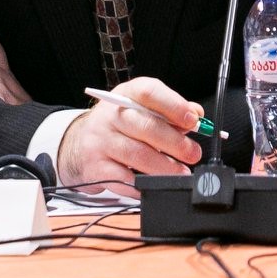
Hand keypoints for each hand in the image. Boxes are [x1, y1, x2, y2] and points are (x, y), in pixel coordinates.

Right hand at [57, 77, 204, 197]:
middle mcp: (109, 115)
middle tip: (193, 153)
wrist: (80, 144)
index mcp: (125, 95)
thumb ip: (170, 111)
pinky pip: (123, 178)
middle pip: (145, 127)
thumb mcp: (142, 108)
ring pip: (136, 155)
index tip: (193, 120)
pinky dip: (143, 184)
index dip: (173, 106)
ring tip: (181, 173)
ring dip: (164, 167)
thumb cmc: (120, 125)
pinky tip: (156, 184)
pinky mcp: (95, 166)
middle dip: (175, 143)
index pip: (148, 93)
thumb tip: (196, 114)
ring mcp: (100, 141)